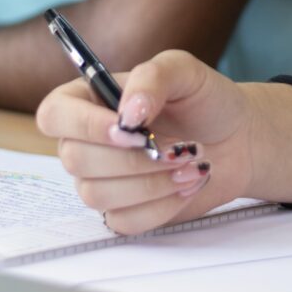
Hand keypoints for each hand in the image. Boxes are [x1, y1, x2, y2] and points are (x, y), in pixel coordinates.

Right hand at [36, 49, 251, 234]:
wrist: (237, 138)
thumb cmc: (204, 99)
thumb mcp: (183, 70)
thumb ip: (152, 78)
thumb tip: (127, 114)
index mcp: (89, 99)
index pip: (54, 115)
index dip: (84, 126)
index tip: (131, 130)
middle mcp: (87, 141)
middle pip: (75, 160)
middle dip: (132, 158)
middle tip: (178, 147)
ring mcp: (102, 179)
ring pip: (97, 195)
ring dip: (151, 182)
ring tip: (191, 163)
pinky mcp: (124, 210)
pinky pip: (124, 221)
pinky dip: (162, 205)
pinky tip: (187, 184)